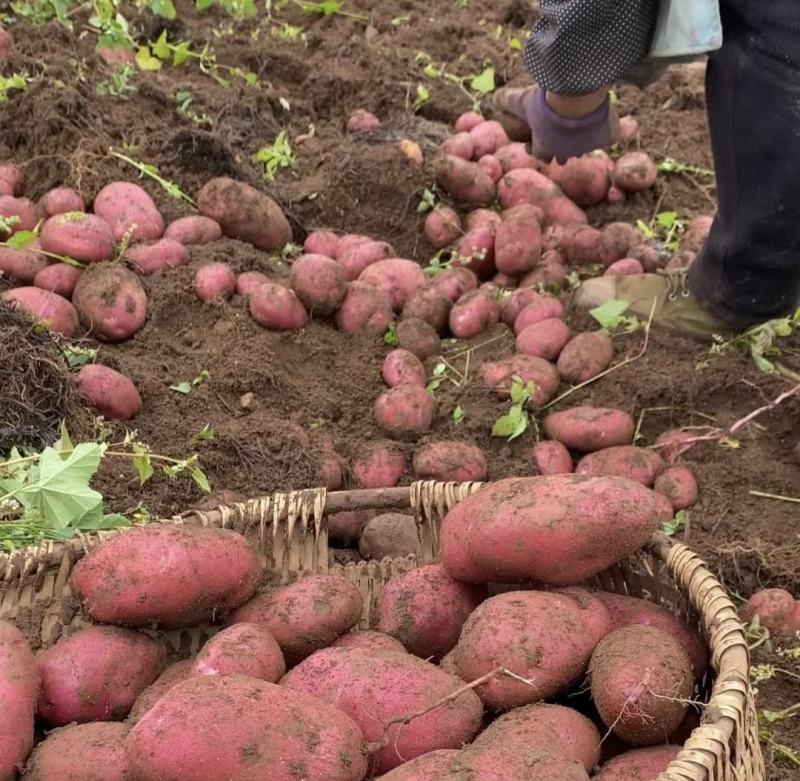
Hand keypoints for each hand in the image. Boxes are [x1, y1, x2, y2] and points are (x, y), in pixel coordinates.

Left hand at [493, 86, 619, 162]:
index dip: (536, 148)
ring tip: (580, 129)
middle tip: (559, 137)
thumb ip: (505, 100)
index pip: (539, 154)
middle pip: (562, 157)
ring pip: (583, 148)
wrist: (577, 98)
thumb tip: (494, 98)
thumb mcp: (520, 99)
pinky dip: (606, 130)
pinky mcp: (605, 137)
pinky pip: (608, 137)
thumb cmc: (546, 103)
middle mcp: (566, 152)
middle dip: (559, 149)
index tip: (534, 140)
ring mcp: (587, 146)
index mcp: (545, 147)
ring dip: (580, 141)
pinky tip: (605, 123)